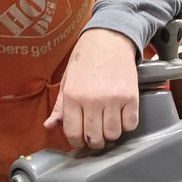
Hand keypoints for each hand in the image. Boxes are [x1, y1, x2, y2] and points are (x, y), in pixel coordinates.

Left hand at [44, 29, 138, 150]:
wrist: (108, 38)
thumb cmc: (85, 58)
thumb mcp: (67, 80)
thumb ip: (59, 106)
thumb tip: (49, 125)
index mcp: (73, 96)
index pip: (73, 133)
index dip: (76, 142)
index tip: (80, 142)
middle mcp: (93, 100)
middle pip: (95, 138)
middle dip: (94, 141)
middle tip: (95, 136)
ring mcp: (114, 99)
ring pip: (114, 134)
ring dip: (110, 134)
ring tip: (107, 124)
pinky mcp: (131, 97)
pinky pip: (131, 124)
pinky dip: (126, 125)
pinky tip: (120, 116)